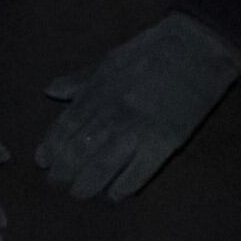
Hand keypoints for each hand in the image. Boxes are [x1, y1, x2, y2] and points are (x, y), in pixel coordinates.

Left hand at [34, 12, 240, 202]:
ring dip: (87, 186)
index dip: (51, 148)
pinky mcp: (164, 142)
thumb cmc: (152, 51)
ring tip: (81, 193)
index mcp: (97, 92)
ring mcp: (137, 130)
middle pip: (78, 152)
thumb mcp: (109, 60)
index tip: (43, 162)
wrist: (197, 47)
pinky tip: (115, 194)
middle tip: (59, 184)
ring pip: (101, 168)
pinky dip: (122, 188)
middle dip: (63, 173)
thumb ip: (80, 80)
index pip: (65, 127)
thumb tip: (50, 91)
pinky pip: (137, 174)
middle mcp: (112, 113)